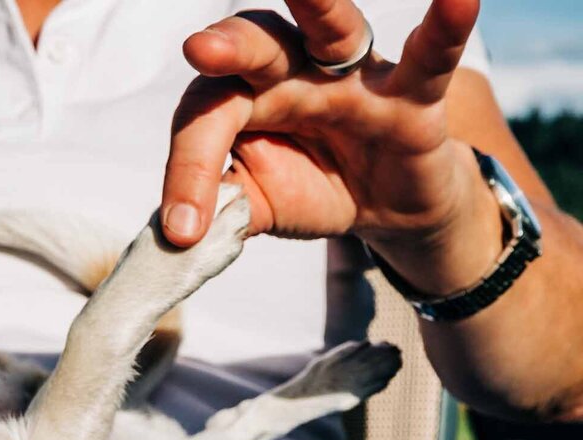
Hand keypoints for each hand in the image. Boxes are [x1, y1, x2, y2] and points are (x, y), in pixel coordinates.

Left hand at [161, 0, 482, 254]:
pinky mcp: (413, 95)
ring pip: (332, 28)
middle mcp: (292, 69)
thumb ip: (221, 210)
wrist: (383, 208)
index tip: (180, 228)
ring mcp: (353, 75)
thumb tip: (178, 233)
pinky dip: (446, 26)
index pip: (206, 116)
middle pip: (255, 46)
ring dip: (318, 4)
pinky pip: (431, 56)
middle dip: (228, 46)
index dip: (188, 171)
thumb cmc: (309, 187)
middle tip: (199, 50)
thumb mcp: (256, 205)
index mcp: (244, 95)